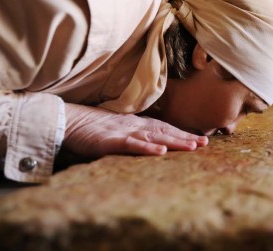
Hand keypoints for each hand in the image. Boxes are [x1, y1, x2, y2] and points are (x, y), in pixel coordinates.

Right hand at [63, 103, 207, 157]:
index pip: (163, 128)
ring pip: (153, 137)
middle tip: (204, 143)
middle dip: (185, 137)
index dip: (181, 133)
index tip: (199, 139)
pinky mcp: (110, 141)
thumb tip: (148, 141)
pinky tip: (160, 152)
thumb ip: (131, 134)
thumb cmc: (90, 126)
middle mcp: (133, 125)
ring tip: (192, 147)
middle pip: (164, 131)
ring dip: (174, 142)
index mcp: (135, 123)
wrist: (67, 120)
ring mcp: (123, 132)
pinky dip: (147, 148)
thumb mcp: (115, 128)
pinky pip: (131, 145)